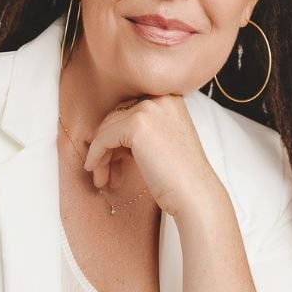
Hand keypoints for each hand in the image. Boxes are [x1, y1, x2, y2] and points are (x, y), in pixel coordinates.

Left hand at [82, 95, 219, 217]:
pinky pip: (103, 139)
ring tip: (102, 179)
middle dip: (107, 146)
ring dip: (101, 155)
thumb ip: (141, 130)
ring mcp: (148, 109)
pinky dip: (96, 156)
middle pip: (117, 118)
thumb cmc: (180, 175)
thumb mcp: (162, 141)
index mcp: (169, 98)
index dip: (118, 137)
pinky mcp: (136, 125)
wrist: (195, 194)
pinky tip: (96, 173)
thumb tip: (103, 132)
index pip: (130, 111)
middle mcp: (159, 98)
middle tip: (105, 173)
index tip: (114, 160)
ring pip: (107, 129)